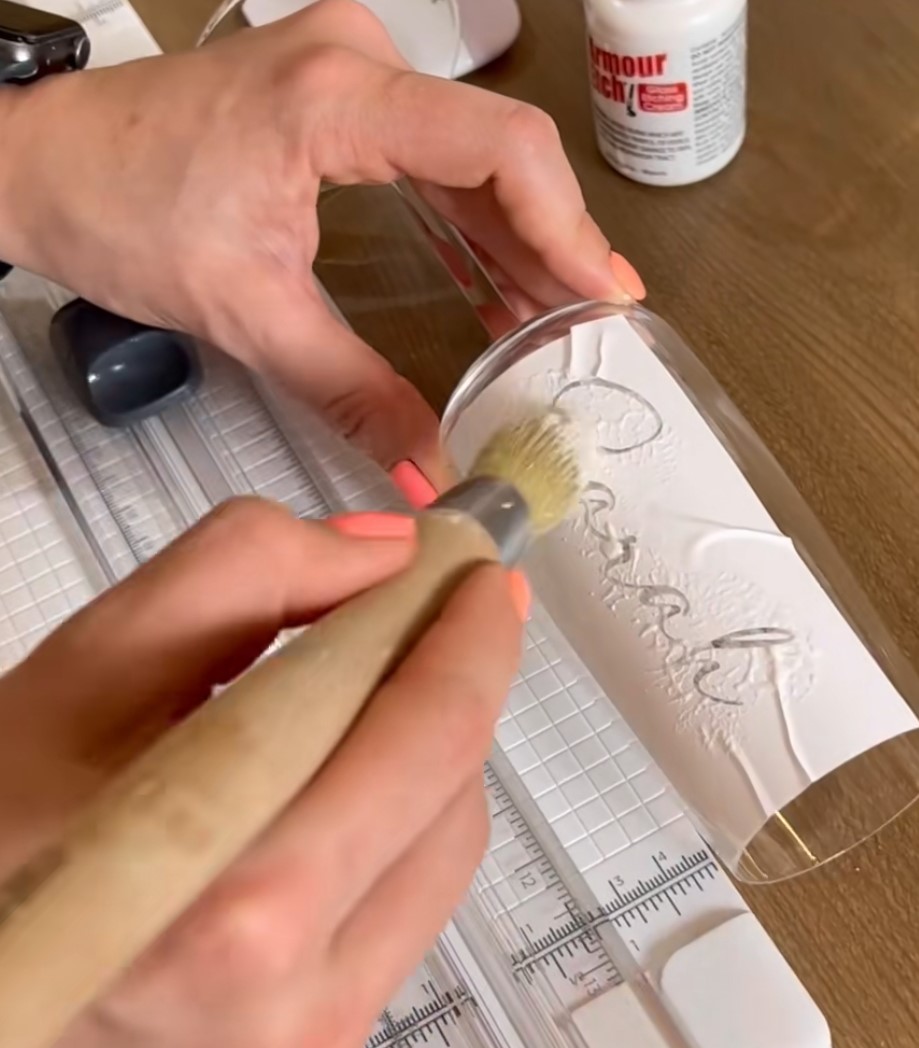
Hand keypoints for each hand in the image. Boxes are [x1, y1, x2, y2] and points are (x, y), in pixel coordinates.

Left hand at [0, 0, 643, 485]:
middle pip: (498, 151)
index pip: (497, 150)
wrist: (47, 166)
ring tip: (553, 318)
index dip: (567, 228)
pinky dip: (472, 218)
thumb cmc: (120, 212)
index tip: (605, 298)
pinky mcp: (339, 96)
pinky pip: (434, 153)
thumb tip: (427, 464)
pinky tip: (499, 277)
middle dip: (551, 244)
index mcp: (337, 97)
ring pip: (472, 153)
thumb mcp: (249, 315)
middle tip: (590, 326)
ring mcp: (350, 70)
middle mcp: (356, 60)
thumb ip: (353, 393)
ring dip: (517, 237)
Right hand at [0, 499, 525, 1046]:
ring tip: (373, 687)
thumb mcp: (91, 666)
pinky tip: (342, 771)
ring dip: (431, 747)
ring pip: (446, 849)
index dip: (471, 637)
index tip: (480, 570)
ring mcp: (316, 1037)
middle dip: (464, 677)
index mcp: (237, 902)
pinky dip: (400, 813)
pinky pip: (411, 898)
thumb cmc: (1, 817)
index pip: (423, 739)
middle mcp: (297, 996)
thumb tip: (386, 555)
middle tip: (448, 605)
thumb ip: (240, 572)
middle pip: (453, 792)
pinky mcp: (324, 1044)